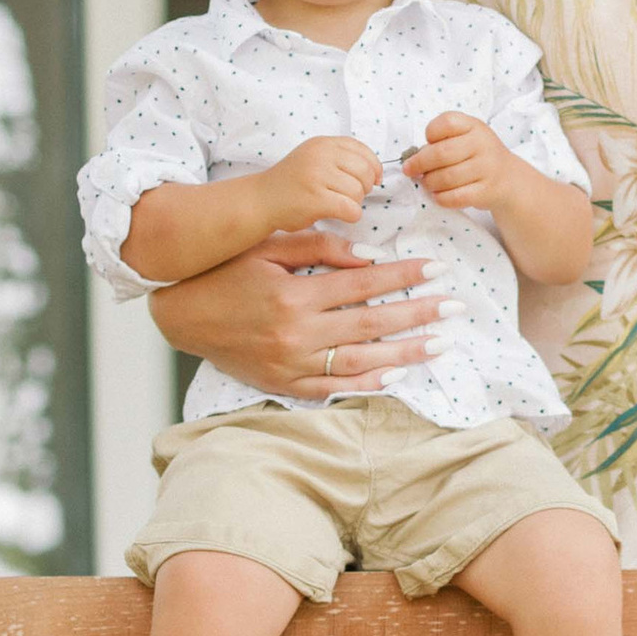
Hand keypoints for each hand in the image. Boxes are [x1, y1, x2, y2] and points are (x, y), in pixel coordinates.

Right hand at [146, 231, 443, 402]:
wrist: (181, 314)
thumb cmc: (227, 272)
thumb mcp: (268, 247)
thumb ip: (319, 249)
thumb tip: (370, 254)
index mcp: (294, 296)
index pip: (363, 285)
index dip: (403, 277)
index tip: (436, 269)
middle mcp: (296, 334)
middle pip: (371, 325)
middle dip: (418, 315)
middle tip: (455, 308)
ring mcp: (290, 364)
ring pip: (360, 362)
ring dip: (404, 353)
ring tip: (439, 344)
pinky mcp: (283, 383)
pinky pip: (333, 388)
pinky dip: (366, 384)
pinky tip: (397, 376)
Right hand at [268, 134, 383, 232]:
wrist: (260, 200)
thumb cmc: (291, 183)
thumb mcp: (314, 158)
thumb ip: (340, 158)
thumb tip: (376, 172)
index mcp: (323, 143)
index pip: (362, 150)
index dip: (374, 167)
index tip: (373, 180)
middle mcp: (320, 155)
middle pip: (365, 172)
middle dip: (364, 187)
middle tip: (350, 195)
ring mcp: (317, 176)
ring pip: (358, 192)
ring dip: (354, 203)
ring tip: (337, 204)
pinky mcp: (315, 199)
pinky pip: (351, 209)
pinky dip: (351, 215)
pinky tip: (338, 215)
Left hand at [404, 109, 513, 211]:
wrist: (508, 178)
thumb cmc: (477, 156)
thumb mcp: (466, 137)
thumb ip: (442, 141)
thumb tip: (413, 160)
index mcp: (474, 126)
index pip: (446, 122)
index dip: (430, 133)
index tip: (428, 142)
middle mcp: (483, 144)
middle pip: (441, 153)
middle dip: (419, 163)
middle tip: (410, 170)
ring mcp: (487, 169)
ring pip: (446, 178)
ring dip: (429, 183)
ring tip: (427, 183)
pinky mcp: (486, 192)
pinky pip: (455, 197)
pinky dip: (441, 198)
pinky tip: (438, 195)